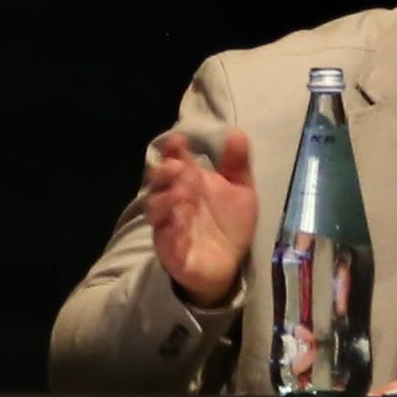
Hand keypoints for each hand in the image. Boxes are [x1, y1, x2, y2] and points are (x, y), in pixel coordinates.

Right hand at [144, 130, 257, 306]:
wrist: (229, 263)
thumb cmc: (230, 223)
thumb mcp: (241, 190)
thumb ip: (237, 165)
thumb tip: (236, 133)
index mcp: (187, 181)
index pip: (172, 160)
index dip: (172, 150)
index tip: (179, 142)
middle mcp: (172, 200)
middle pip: (156, 181)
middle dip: (166, 172)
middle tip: (184, 170)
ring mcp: (168, 225)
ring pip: (155, 209)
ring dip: (167, 199)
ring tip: (185, 194)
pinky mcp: (170, 250)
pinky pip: (166, 240)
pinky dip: (173, 231)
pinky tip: (184, 226)